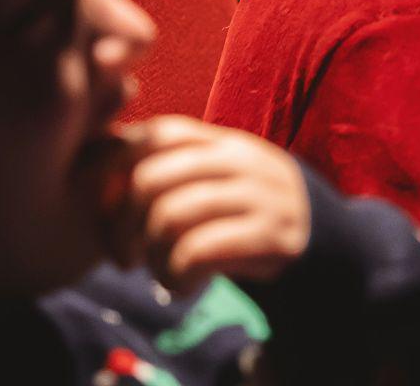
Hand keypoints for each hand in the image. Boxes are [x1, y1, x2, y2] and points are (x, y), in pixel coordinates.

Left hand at [101, 115, 311, 292]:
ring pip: (169, 216)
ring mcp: (257, 195)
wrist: (326, 238)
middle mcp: (239, 160)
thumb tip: (93, 157)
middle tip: (123, 255)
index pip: (154, 134)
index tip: (103, 210)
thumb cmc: (248, 211)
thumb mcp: (217, 176)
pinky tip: (181, 285)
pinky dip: (175, 276)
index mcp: (220, 141)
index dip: (113, 170)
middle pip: (150, 179)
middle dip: (120, 225)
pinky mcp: (270, 235)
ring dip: (150, 256)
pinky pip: (197, 252)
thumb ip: (170, 164)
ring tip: (158, 271)